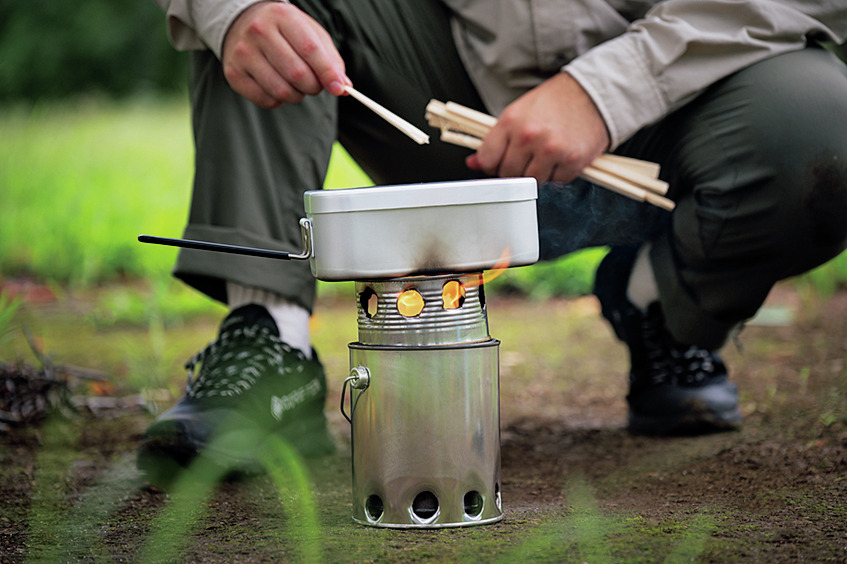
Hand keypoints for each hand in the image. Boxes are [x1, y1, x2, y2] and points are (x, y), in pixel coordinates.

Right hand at [222, 1, 350, 107]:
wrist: (243, 23)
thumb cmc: (286, 31)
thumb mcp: (311, 34)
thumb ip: (330, 60)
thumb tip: (343, 87)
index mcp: (282, 16)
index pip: (310, 49)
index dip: (327, 73)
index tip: (339, 88)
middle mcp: (259, 31)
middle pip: (297, 74)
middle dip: (313, 86)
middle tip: (314, 84)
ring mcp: (243, 53)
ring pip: (282, 91)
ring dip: (297, 96)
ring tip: (297, 85)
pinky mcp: (234, 73)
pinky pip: (266, 100)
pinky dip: (279, 100)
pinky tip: (278, 85)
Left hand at [467, 72, 609, 182]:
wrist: (592, 94)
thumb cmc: (555, 102)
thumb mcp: (518, 113)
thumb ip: (495, 139)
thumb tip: (474, 163)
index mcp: (511, 122)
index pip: (487, 159)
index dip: (490, 165)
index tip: (497, 163)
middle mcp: (529, 137)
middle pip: (508, 174)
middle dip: (513, 171)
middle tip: (525, 158)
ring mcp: (551, 151)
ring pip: (530, 182)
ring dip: (535, 175)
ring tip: (543, 157)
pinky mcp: (572, 162)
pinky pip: (555, 183)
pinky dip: (556, 176)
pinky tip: (559, 159)